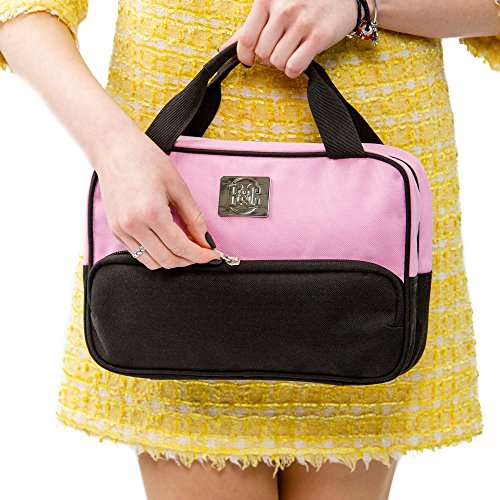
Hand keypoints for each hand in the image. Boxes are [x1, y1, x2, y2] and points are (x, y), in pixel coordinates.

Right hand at [92, 121, 220, 269]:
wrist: (115, 150)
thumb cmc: (145, 160)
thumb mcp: (178, 187)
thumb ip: (194, 217)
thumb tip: (205, 240)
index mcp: (151, 213)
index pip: (181, 247)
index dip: (200, 255)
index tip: (211, 255)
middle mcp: (133, 225)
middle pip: (167, 260)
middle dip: (188, 261)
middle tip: (202, 253)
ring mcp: (121, 230)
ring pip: (152, 262)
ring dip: (172, 261)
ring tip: (186, 250)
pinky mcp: (115, 230)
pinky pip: (138, 254)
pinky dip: (156, 255)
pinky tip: (167, 245)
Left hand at [218, 0, 358, 77]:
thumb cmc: (305, 2)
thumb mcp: (274, 5)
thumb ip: (249, 26)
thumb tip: (224, 48)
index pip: (245, 38)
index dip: (244, 56)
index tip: (249, 60)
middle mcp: (283, 9)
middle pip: (262, 54)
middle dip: (268, 58)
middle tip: (279, 50)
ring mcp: (302, 23)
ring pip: (277, 62)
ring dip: (282, 64)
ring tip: (291, 52)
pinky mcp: (318, 37)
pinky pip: (294, 67)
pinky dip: (294, 70)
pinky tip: (300, 60)